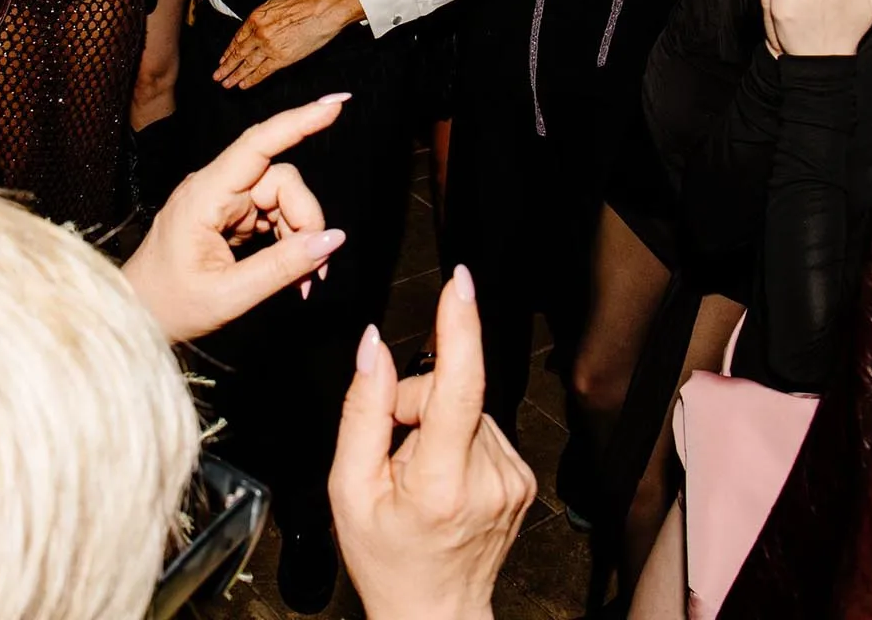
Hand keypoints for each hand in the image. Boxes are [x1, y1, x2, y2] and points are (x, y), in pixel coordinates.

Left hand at [122, 98, 349, 342]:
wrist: (137, 315)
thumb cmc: (169, 305)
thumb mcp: (228, 295)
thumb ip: (282, 266)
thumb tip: (332, 240)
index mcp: (204, 196)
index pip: (257, 144)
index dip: (298, 122)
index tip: (335, 105)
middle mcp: (214, 188)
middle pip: (280, 180)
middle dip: (306, 220)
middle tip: (314, 271)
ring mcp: (223, 200)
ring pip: (282, 198)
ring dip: (300, 236)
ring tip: (303, 281)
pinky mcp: (230, 214)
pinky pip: (273, 214)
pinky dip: (288, 242)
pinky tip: (292, 274)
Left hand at [214, 0, 363, 88]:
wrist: (321, 12)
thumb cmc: (303, 5)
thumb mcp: (274, 3)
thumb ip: (261, 16)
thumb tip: (253, 26)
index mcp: (256, 19)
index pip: (237, 39)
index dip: (229, 51)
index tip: (223, 59)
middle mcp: (259, 34)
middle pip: (238, 53)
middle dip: (226, 67)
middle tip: (217, 76)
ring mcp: (269, 47)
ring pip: (247, 64)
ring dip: (235, 76)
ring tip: (226, 83)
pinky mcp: (281, 59)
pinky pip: (262, 72)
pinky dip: (252, 79)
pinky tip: (243, 84)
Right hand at [330, 266, 535, 619]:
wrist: (434, 612)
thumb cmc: (385, 557)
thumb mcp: (348, 489)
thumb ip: (362, 412)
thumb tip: (374, 348)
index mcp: (442, 482)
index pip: (457, 387)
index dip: (459, 329)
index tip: (461, 285)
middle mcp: (489, 477)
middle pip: (447, 393)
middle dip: (412, 408)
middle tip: (392, 459)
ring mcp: (513, 477)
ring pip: (464, 408)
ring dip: (434, 427)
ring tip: (418, 478)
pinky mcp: (523, 476)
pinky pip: (481, 427)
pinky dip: (455, 441)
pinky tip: (443, 479)